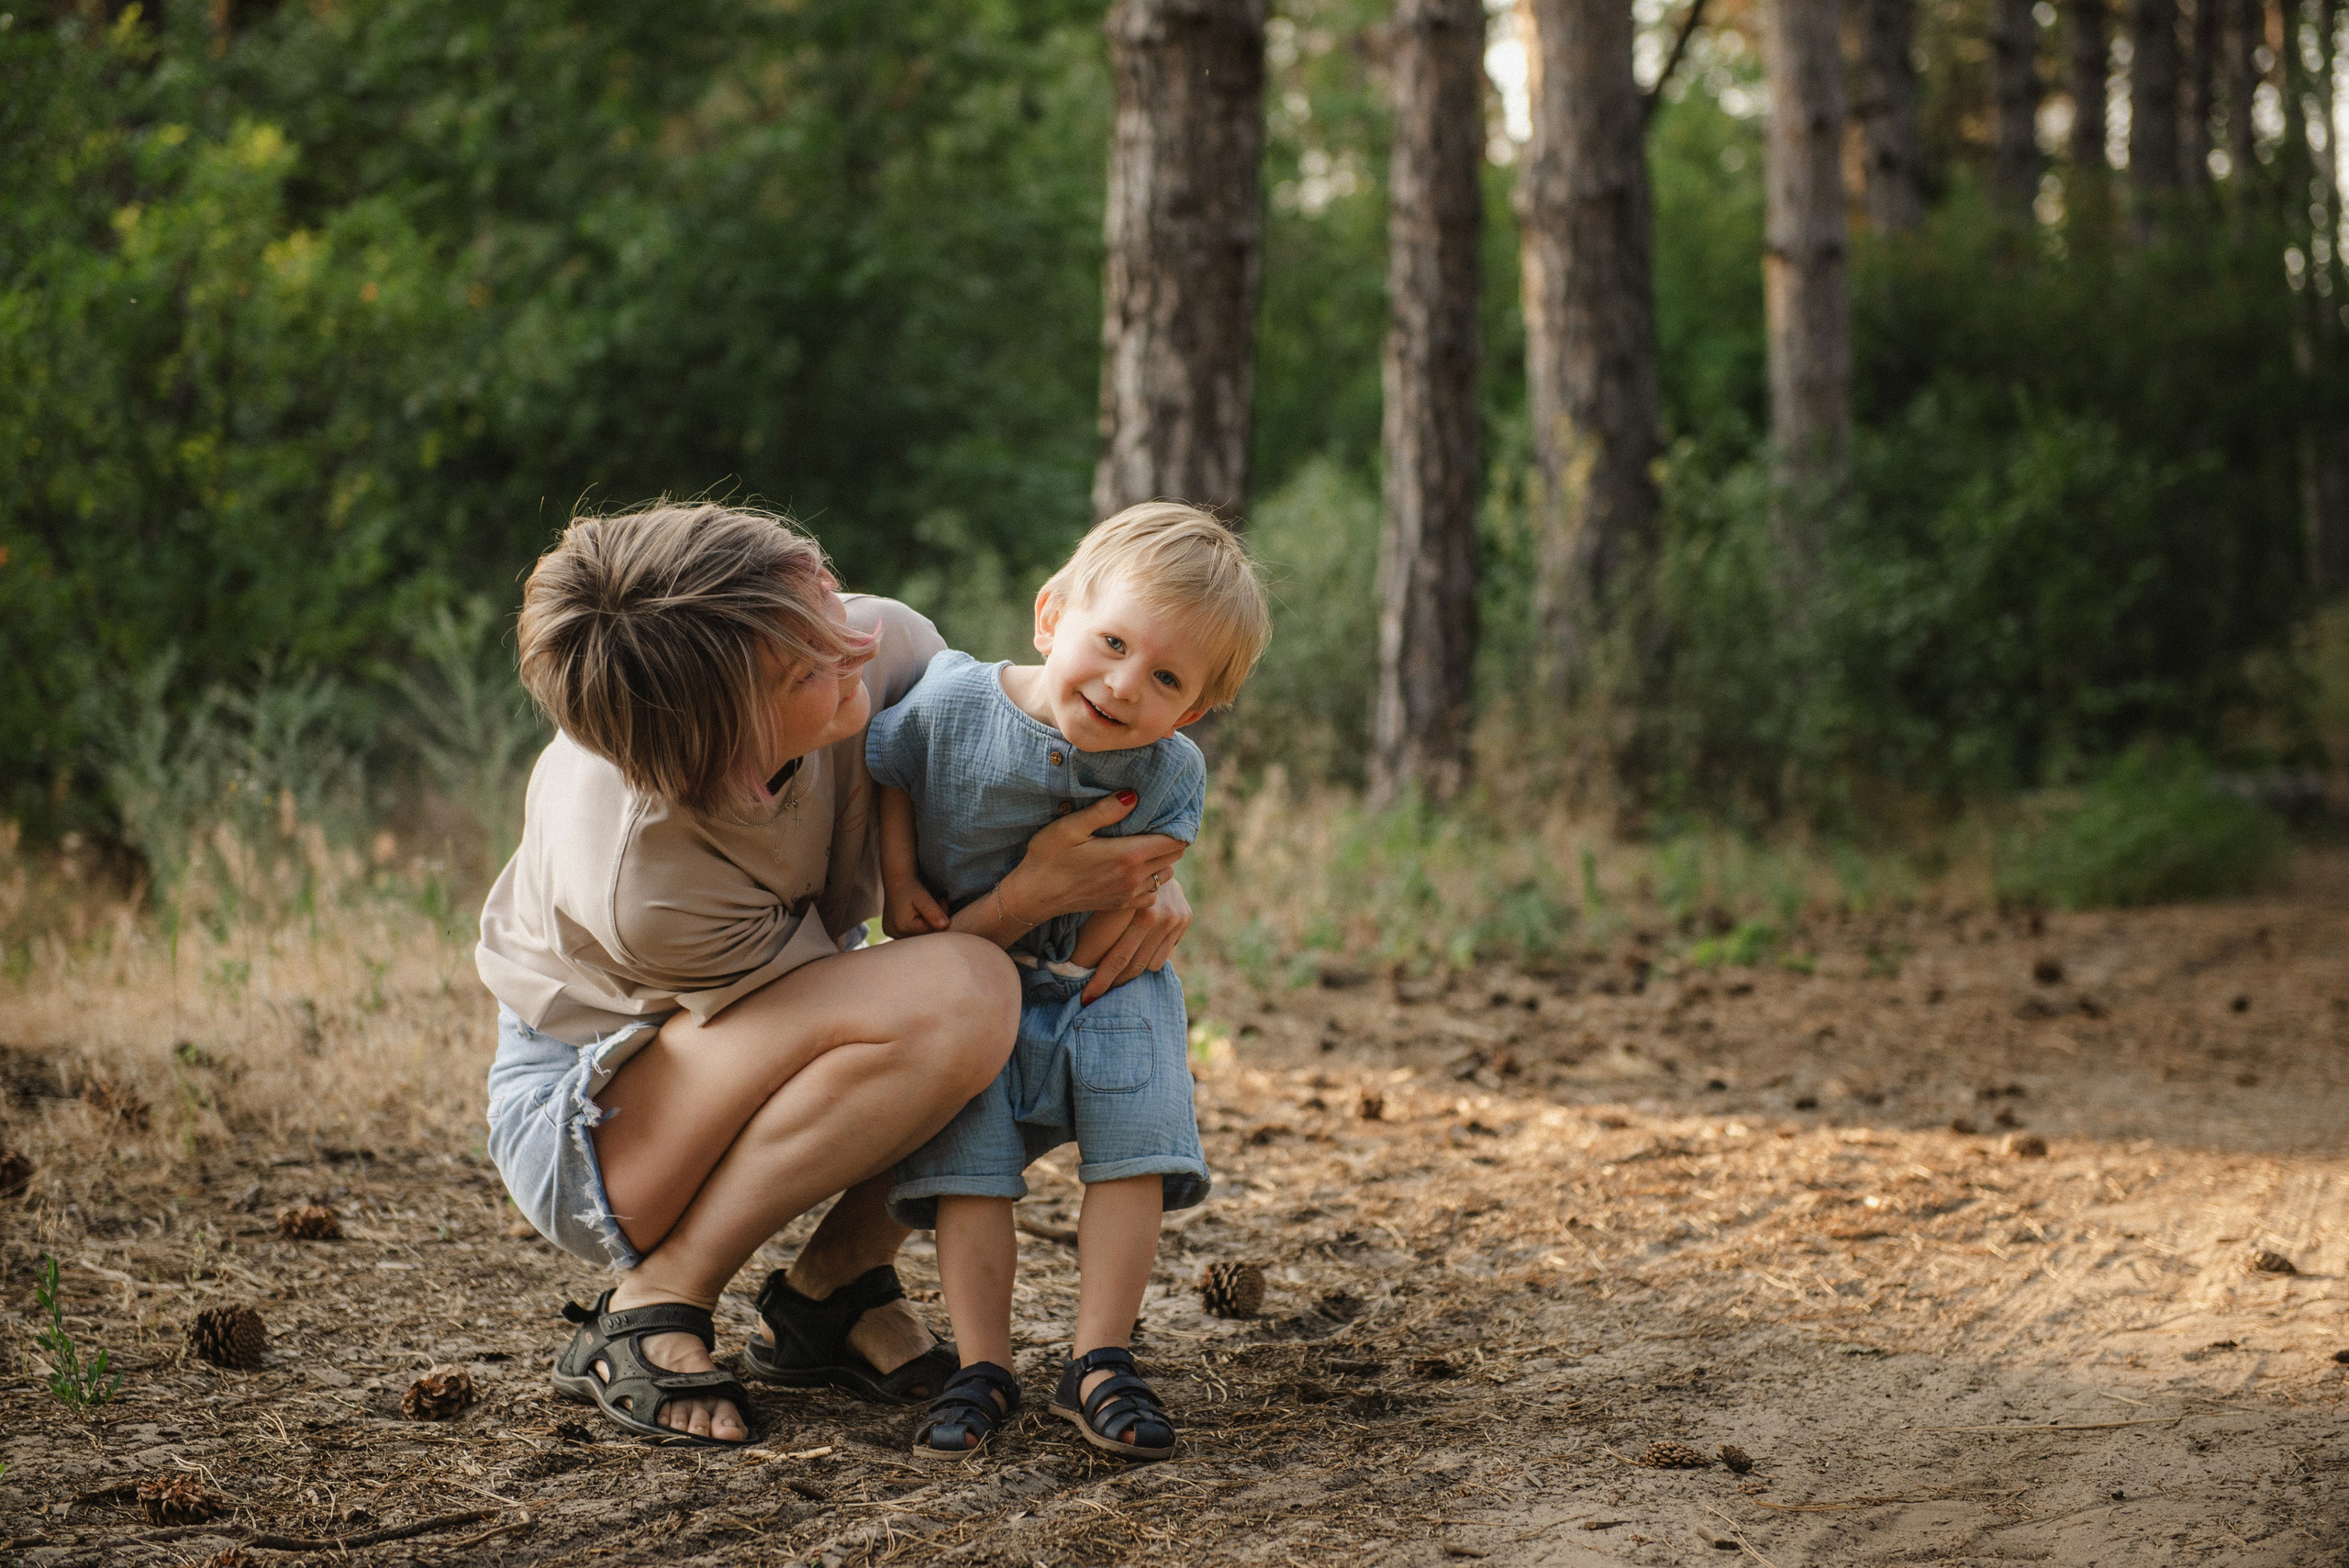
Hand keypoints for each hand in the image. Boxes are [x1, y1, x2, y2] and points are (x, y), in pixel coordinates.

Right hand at [882, 878, 948, 939]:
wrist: (896, 881)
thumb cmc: (910, 886)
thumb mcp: (922, 897)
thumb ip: (933, 911)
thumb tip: (944, 925)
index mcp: (903, 927)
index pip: (931, 929)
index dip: (940, 916)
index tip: (943, 901)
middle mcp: (895, 934)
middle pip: (925, 933)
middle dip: (934, 919)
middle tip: (938, 901)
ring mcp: (892, 934)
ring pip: (919, 934)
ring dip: (926, 922)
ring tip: (926, 906)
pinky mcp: (892, 932)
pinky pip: (911, 932)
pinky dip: (917, 924)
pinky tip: (917, 913)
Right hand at [999, 790, 1186, 924]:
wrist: (1033, 895)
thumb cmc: (1048, 856)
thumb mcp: (1071, 826)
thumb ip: (1105, 810)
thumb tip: (1134, 795)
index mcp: (1128, 855)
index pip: (1175, 840)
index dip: (1176, 825)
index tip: (1167, 812)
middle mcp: (1135, 877)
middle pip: (1174, 856)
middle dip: (1170, 839)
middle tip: (1155, 824)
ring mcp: (1129, 894)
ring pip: (1166, 875)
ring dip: (1162, 860)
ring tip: (1145, 844)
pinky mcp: (1121, 905)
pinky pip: (1152, 894)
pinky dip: (1151, 881)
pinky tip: (1135, 869)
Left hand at [1080, 877, 1190, 1002]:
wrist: (1153, 846)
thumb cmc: (1112, 869)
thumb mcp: (1099, 893)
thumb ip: (1093, 923)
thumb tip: (1071, 963)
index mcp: (1131, 907)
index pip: (1115, 957)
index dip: (1099, 980)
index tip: (1084, 998)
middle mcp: (1155, 913)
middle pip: (1130, 963)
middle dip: (1108, 983)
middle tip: (1089, 999)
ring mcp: (1173, 916)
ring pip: (1147, 964)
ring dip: (1127, 973)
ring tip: (1108, 979)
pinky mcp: (1184, 918)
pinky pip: (1161, 955)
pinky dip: (1146, 959)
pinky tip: (1132, 957)